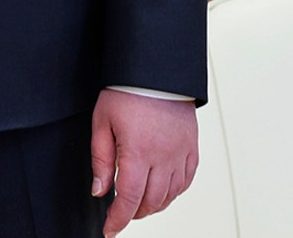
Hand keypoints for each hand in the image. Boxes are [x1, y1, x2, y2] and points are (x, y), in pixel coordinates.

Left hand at [90, 89, 197, 234]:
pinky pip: (186, 181)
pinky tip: (163, 191)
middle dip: (134, 213)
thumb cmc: (126, 91)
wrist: (156, 70)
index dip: (118, 219)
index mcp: (138, 151)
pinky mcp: (192, 148)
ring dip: (154, 205)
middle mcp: (164, 156)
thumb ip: (101, 160)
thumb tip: (100, 191)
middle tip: (122, 212)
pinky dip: (174, 192)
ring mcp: (181, 153)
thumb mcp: (102, 123)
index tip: (110, 229)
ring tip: (139, 203)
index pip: (129, 199)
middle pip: (151, 202)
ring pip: (170, 195)